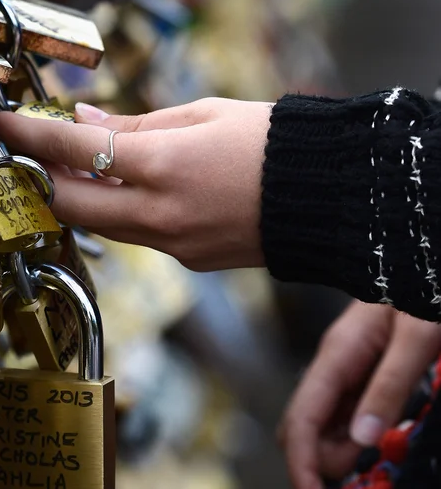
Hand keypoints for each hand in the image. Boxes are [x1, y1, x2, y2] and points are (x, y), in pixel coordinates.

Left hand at [0, 99, 271, 270]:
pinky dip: (117, 212)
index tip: (0, 124)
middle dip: (37, 179)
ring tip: (71, 168)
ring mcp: (171, 244)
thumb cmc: (271, 143)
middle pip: (68, 204)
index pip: (71, 150)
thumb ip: (133, 123)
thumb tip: (84, 120)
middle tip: (26, 154)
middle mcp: (160, 213)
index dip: (27, 135)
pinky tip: (122, 190)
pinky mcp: (186, 260)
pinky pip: (135, 236)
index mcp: (163, 165)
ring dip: (76, 198)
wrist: (328, 197)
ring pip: (99, 225)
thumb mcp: (201, 114)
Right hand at [278, 301, 440, 488]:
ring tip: (380, 461)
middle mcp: (332, 367)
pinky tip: (381, 442)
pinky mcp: (361, 373)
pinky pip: (347, 414)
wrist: (414, 254)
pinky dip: (358, 438)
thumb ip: (390, 385)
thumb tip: (363, 439)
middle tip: (364, 481)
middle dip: (322, 462)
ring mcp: (344, 370)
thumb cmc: (419, 286)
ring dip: (343, 452)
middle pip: (303, 427)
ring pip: (325, 424)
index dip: (301, 462)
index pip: (300, 420)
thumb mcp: (416, 337)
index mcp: (336, 357)